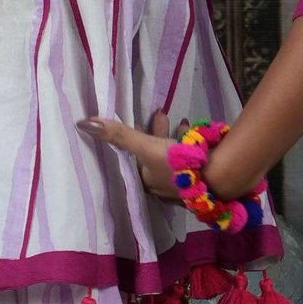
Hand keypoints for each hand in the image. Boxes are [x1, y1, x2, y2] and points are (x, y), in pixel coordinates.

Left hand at [78, 108, 268, 202]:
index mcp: (147, 183)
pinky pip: (191, 159)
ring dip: (173, 138)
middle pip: (154, 157)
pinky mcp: (204, 179)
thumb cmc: (177, 163)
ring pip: (173, 158)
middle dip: (155, 135)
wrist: (219, 175)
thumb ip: (118, 135)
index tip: (137, 123)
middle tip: (160, 115)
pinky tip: (193, 129)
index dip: (134, 142)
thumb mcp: (144, 145)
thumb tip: (82, 123)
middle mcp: (163, 188)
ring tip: (179, 121)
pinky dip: (189, 143)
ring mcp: (185, 186)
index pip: (134, 162)